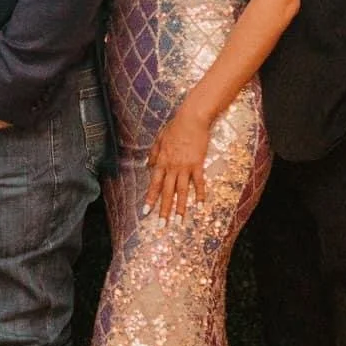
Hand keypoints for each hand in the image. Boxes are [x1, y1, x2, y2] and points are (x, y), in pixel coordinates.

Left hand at [144, 104, 210, 219]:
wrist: (191, 120)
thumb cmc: (175, 127)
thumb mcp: (158, 139)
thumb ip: (153, 154)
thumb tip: (146, 165)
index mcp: (161, 162)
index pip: (154, 185)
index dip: (150, 199)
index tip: (146, 212)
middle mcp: (172, 167)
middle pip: (167, 192)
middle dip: (163, 210)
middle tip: (161, 225)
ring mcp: (185, 167)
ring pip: (181, 191)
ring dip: (180, 208)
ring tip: (179, 222)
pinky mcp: (198, 164)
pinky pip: (198, 182)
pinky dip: (199, 194)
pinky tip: (200, 206)